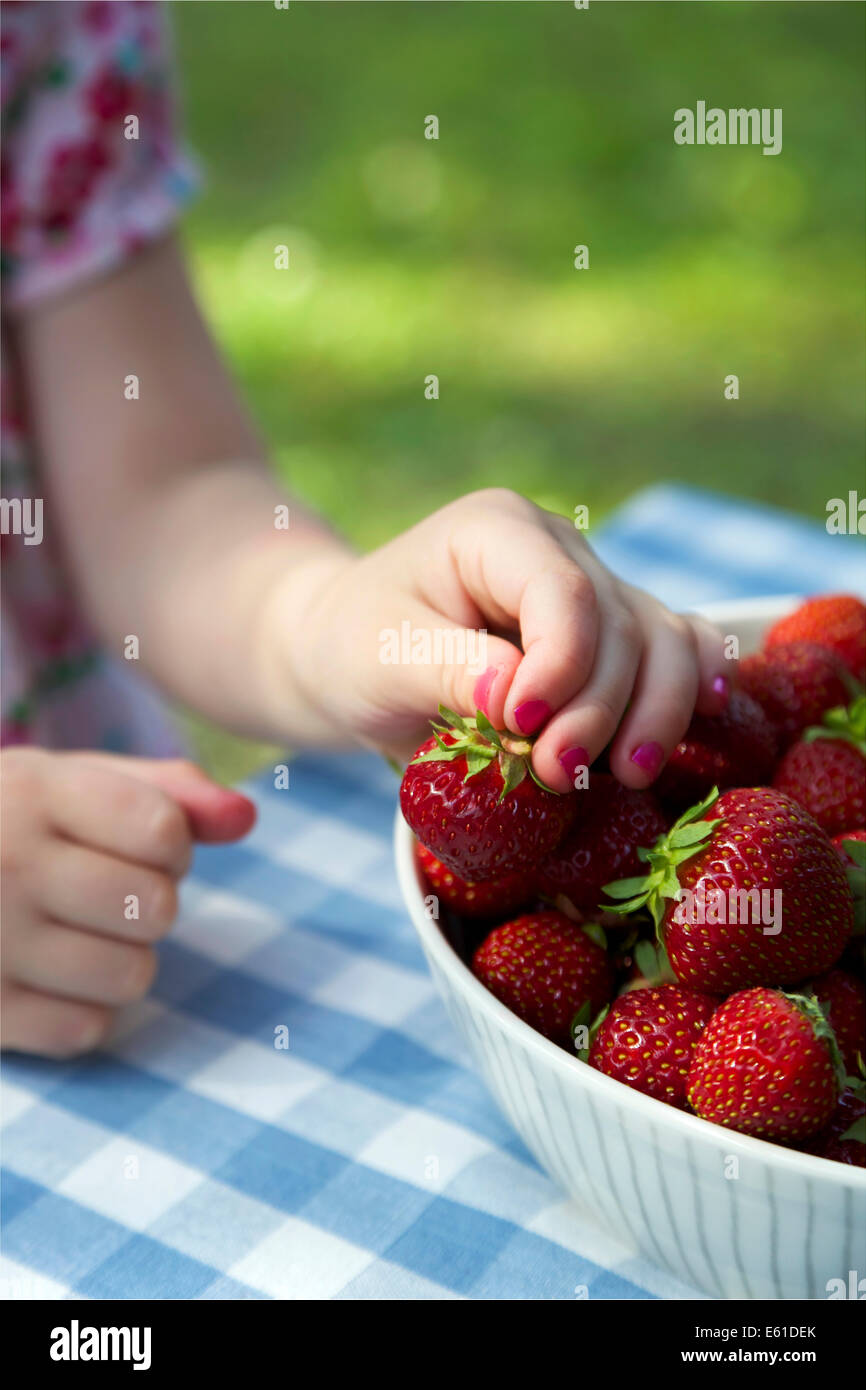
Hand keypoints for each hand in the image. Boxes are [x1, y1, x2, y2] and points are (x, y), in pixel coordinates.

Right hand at [1, 749, 254, 1056]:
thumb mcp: (73, 783)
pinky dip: (82, 1009)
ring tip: (77, 932)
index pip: (164, 830)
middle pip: (156, 907)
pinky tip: (46, 974)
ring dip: (124, 959)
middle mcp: (5, 864)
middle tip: (103, 890)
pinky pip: (86, 1031)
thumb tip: (247, 817)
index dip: (171, 843)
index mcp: (32, 792)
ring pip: (133, 976)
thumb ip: (170, 793)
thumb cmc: (7, 823)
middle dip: (150, 901)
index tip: (139, 841)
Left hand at [287, 489, 731, 788]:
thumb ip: (443, 667)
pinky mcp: (609, 638)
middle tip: (555, 774)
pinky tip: (701, 723)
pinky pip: (677, 651)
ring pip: (664, 642)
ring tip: (627, 776)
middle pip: (621, 625)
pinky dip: (692, 687)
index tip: (521, 726)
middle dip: (601, 709)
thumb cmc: (353, 646)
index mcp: (496, 531)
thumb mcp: (375, 656)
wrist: (349, 655)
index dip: (561, 666)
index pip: (561, 593)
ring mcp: (593, 590)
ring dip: (656, 713)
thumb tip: (514, 694)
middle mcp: (558, 550)